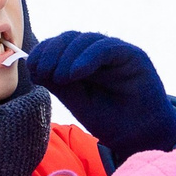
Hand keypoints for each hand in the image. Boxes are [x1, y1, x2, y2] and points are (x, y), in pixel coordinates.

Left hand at [21, 31, 175, 158]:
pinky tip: (75, 73)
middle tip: (43, 72)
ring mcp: (116, 53)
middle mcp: (99, 54)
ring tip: (60, 77)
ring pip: (85, 39)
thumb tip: (35, 65)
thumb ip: (59, 84)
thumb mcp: (78, 103)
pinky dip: (87, 57)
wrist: (142, 137)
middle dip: (51, 53)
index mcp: (84, 63)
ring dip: (66, 56)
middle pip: (69, 38)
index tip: (34, 69)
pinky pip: (106, 48)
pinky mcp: (132, 55)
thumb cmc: (112, 121)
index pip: (60, 46)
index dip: (44, 52)